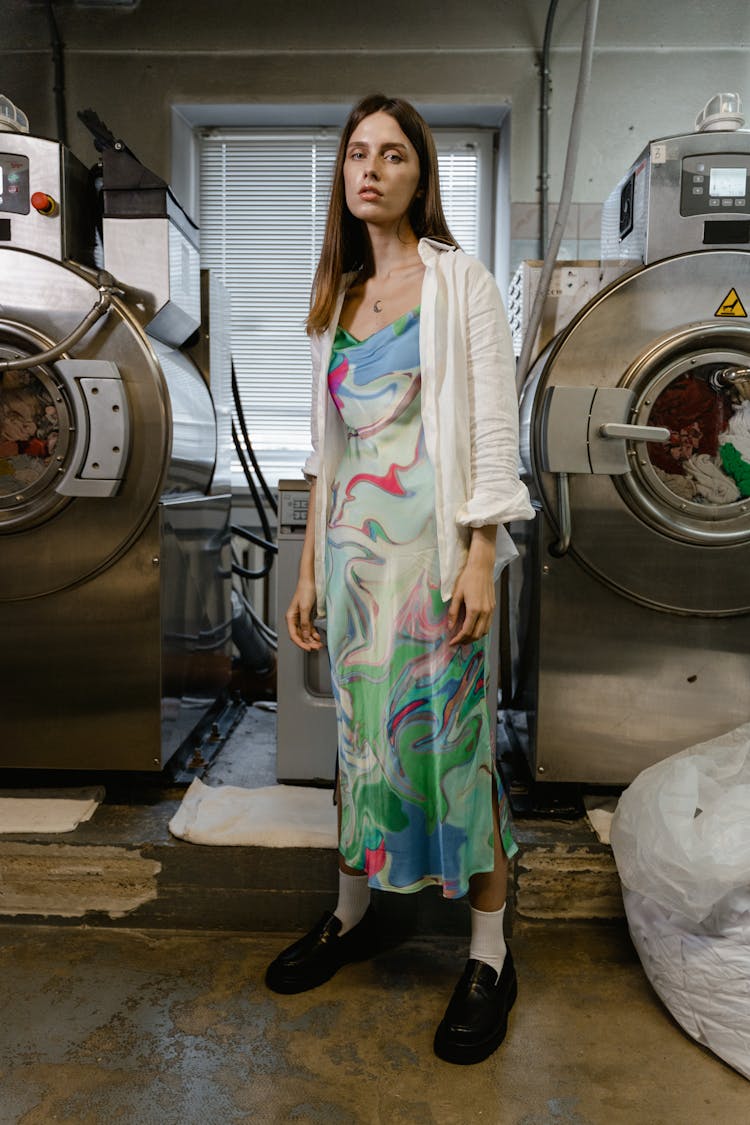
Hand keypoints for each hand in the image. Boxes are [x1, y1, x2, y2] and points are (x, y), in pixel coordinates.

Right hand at [286, 579, 322, 651]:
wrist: (311, 581)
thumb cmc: (305, 591)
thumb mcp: (305, 608)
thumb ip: (305, 623)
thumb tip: (306, 636)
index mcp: (290, 618)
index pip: (294, 635)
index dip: (301, 643)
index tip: (309, 648)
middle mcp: (295, 619)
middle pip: (300, 636)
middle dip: (308, 643)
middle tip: (317, 647)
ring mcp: (302, 618)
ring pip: (306, 633)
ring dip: (312, 640)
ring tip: (319, 644)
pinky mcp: (308, 616)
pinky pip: (310, 628)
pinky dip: (314, 633)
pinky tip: (318, 637)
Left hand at [447, 526, 495, 646]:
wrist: (482, 567)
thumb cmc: (467, 578)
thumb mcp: (456, 594)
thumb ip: (453, 612)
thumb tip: (450, 627)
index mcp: (474, 609)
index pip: (466, 631)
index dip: (458, 639)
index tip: (451, 643)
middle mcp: (485, 612)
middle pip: (476, 634)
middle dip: (466, 641)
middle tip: (457, 642)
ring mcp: (490, 610)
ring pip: (484, 631)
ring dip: (474, 637)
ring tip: (464, 638)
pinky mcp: (493, 607)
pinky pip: (488, 624)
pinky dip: (481, 631)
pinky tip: (473, 629)